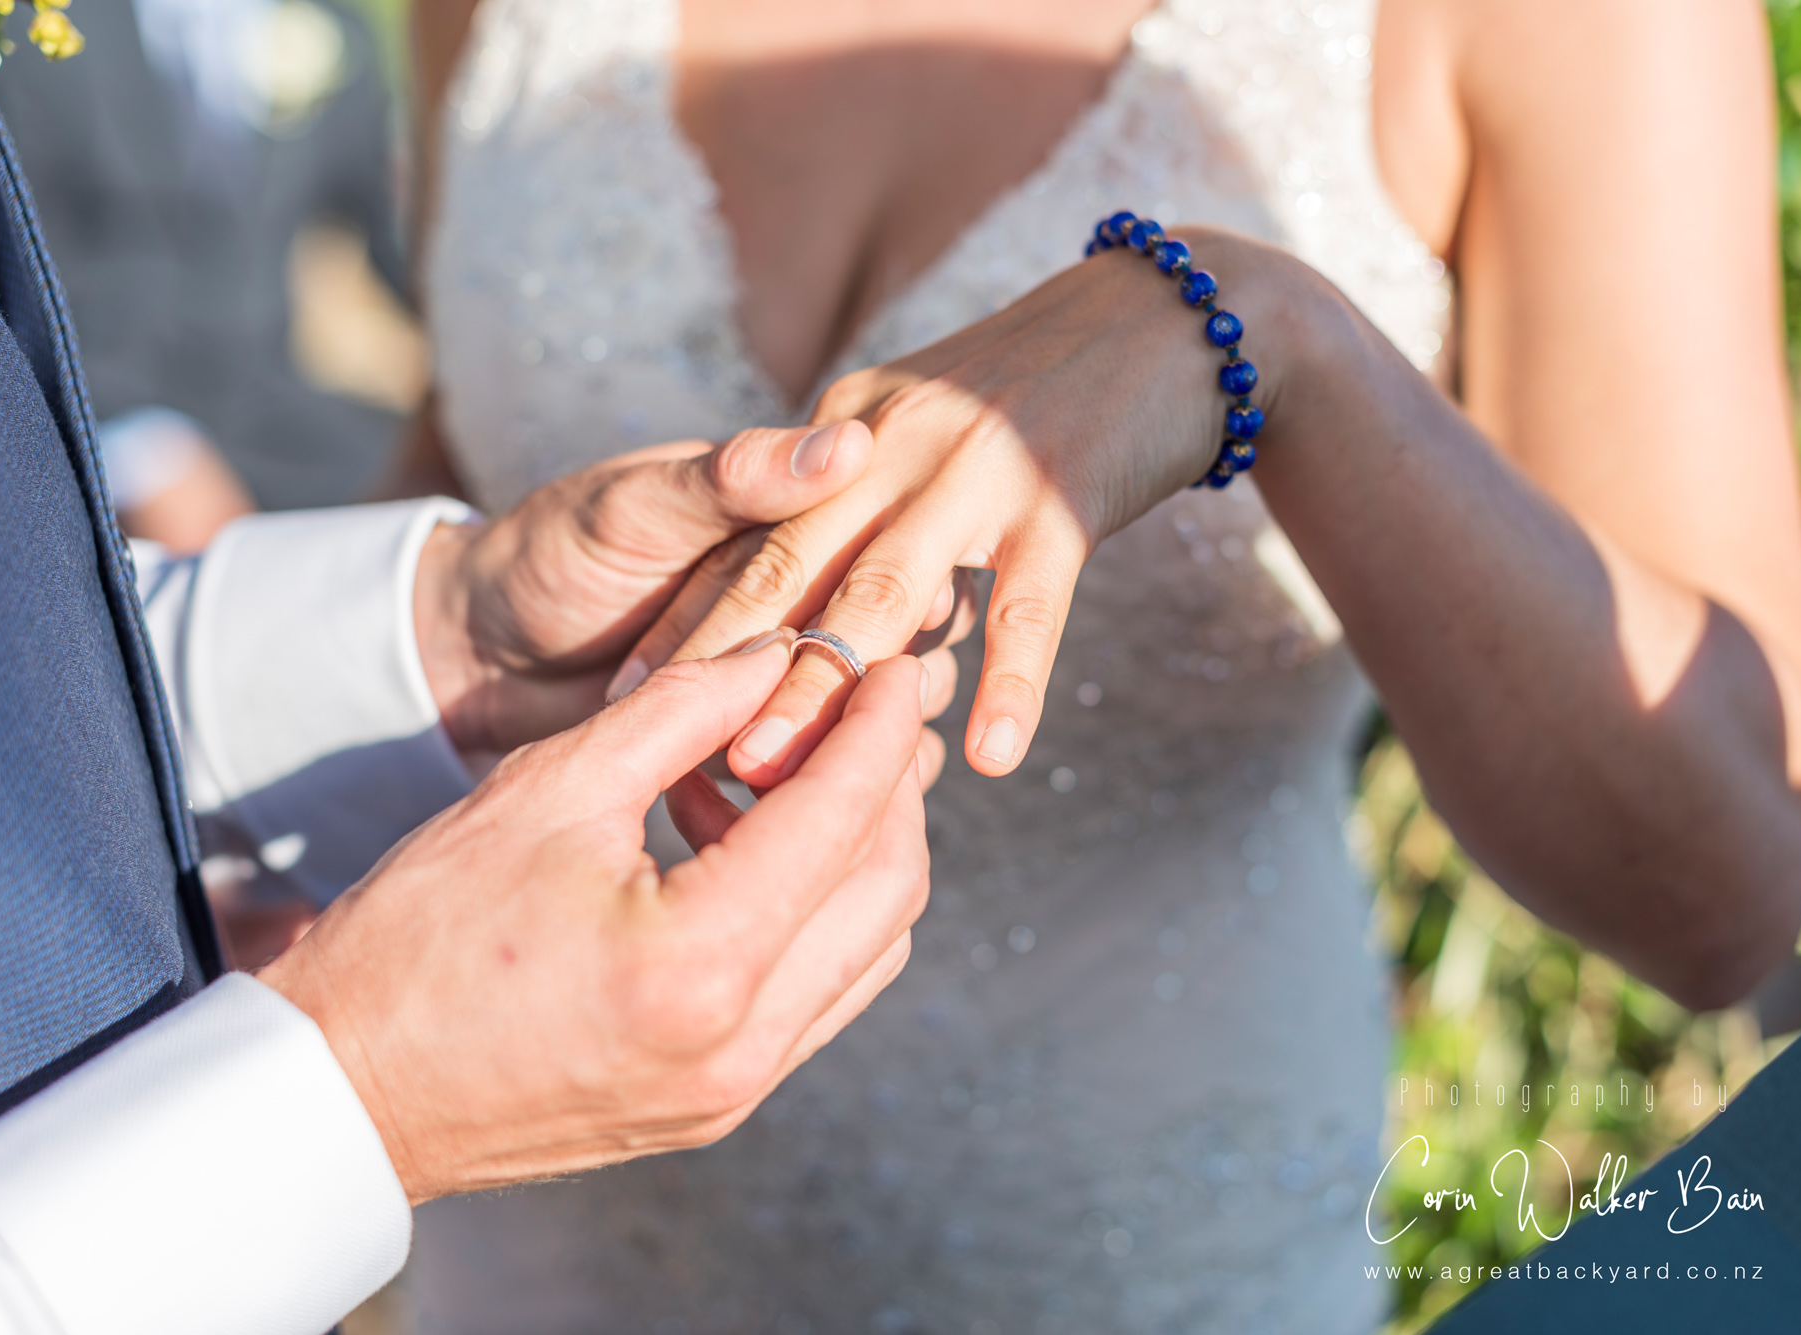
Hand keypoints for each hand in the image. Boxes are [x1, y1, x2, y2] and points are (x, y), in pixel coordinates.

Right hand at [257, 635, 932, 1199]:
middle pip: (890, 890)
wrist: (343, 1091)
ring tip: (774, 773)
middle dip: (890, 786)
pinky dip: (809, 913)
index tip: (893, 665)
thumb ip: (679, 710)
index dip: (881, 727)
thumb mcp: (546, 791)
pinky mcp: (714, 1106)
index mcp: (700, 961)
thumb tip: (775, 656)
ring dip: (852, 852)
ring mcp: (734, 1090)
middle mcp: (741, 1043)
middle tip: (852, 709)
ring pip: (866, 948)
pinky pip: (814, 996)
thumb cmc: (419, 936)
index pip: (845, 819)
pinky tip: (737, 850)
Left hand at [411, 423, 873, 752]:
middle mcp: (816, 587)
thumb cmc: (553, 552)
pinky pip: (826, 760)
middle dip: (862, 677)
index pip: (876, 546)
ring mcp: (798, 667)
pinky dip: (826, 780)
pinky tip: (815, 806)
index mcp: (802, 513)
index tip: (878, 623)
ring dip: (855, 735)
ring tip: (818, 762)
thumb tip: (853, 445)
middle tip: (831, 711)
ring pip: (872, 701)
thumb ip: (737, 481)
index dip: (879, 590)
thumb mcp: (634, 506)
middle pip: (891, 633)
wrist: (481, 647)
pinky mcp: (772, 735)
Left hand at [645, 232, 1306, 783]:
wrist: (1166, 315)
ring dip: (821, 688)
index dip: (693, 625)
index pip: (754, 542)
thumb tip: (810, 616)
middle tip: (663, 755)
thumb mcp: (920, 425)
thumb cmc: (1046, 388)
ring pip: (882, 594)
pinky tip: (988, 756)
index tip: (634, 703)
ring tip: (768, 777)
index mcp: (847, 429)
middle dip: (723, 666)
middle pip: (791, 570)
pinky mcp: (1062, 499)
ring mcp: (976, 471)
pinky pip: (1025, 609)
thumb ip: (864, 504)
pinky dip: (1006, 682)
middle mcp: (892, 442)